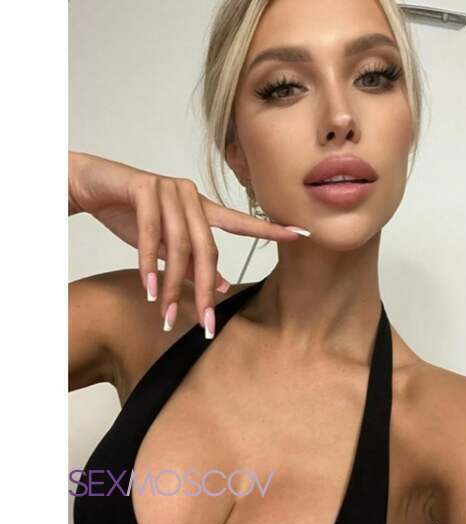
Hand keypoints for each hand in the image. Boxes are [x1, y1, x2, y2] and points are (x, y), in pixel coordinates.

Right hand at [68, 151, 308, 336]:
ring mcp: (169, 190)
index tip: (300, 236)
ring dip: (173, 284)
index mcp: (202, 208)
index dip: (270, 230)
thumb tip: (223, 285)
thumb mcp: (166, 244)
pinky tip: (150, 289)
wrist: (93, 185)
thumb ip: (194, 262)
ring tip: (167, 313)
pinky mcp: (144, 188)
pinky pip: (150, 232)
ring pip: (178, 245)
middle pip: (207, 249)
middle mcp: (192, 197)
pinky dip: (148, 263)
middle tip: (207, 324)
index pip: (241, 222)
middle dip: (205, 290)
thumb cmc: (133, 214)